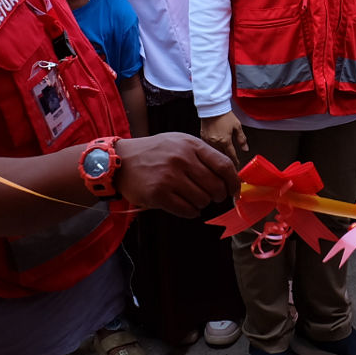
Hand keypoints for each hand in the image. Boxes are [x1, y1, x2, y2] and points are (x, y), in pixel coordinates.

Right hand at [115, 132, 237, 217]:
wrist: (121, 160)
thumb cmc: (155, 152)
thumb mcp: (179, 142)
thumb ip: (202, 155)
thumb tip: (228, 176)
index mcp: (190, 145)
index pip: (223, 165)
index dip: (233, 182)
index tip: (234, 190)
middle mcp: (182, 159)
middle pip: (215, 186)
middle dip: (218, 196)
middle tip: (212, 196)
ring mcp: (169, 177)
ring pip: (202, 200)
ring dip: (202, 204)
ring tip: (193, 198)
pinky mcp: (158, 194)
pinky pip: (187, 210)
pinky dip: (191, 212)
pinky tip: (186, 206)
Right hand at [199, 112, 247, 164]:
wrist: (213, 107)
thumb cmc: (224, 115)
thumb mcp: (237, 126)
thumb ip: (242, 139)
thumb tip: (246, 149)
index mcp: (224, 140)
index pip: (231, 155)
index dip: (235, 161)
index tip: (237, 165)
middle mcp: (215, 142)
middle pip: (222, 156)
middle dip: (227, 160)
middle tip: (231, 162)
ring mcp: (207, 140)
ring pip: (214, 153)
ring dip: (219, 155)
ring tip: (223, 157)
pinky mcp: (202, 137)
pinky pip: (208, 147)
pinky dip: (212, 149)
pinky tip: (215, 148)